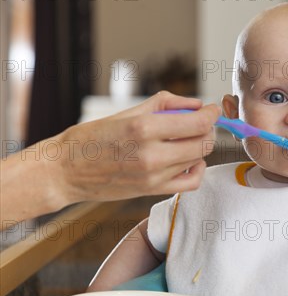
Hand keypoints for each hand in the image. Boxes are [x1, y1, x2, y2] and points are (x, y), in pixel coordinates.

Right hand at [56, 91, 219, 202]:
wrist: (66, 171)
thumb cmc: (93, 138)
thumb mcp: (128, 112)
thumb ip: (167, 104)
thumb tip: (196, 104)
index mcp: (144, 128)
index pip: (198, 123)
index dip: (212, 114)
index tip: (213, 109)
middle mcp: (152, 154)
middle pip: (204, 142)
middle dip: (208, 129)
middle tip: (200, 123)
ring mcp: (154, 176)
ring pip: (198, 159)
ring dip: (199, 146)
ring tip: (185, 138)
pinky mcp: (153, 191)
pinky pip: (191, 183)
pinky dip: (197, 170)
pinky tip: (188, 160)